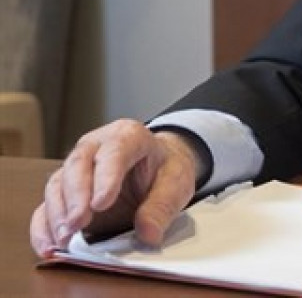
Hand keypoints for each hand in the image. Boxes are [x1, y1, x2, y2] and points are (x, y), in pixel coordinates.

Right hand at [29, 120, 201, 256]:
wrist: (157, 167)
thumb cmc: (164, 170)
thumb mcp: (176, 183)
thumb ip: (162, 206)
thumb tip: (149, 234)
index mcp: (127, 136)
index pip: (113, 152)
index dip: (105, 177)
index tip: (101, 203)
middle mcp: (95, 147)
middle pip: (77, 165)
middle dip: (75, 197)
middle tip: (78, 224)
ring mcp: (76, 168)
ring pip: (57, 185)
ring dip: (57, 214)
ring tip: (64, 239)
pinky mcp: (64, 192)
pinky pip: (46, 207)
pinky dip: (44, 228)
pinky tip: (49, 246)